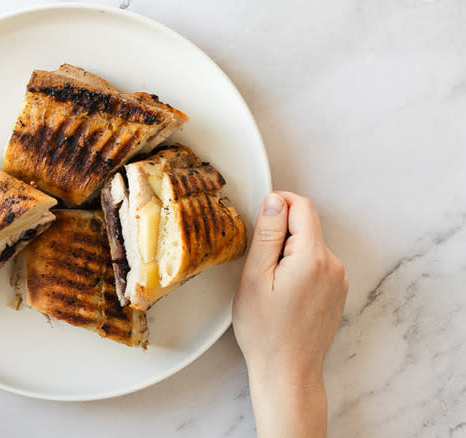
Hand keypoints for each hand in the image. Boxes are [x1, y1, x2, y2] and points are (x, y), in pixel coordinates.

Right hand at [233, 191, 347, 436]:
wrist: (288, 372)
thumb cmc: (265, 331)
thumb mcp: (254, 277)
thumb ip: (268, 234)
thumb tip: (275, 200)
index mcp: (312, 257)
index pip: (301, 206)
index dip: (277, 204)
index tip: (258, 221)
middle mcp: (333, 265)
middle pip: (306, 225)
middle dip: (280, 232)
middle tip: (258, 263)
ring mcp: (338, 280)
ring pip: (310, 245)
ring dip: (288, 251)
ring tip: (269, 283)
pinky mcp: (336, 292)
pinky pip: (316, 264)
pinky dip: (298, 267)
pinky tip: (282, 293)